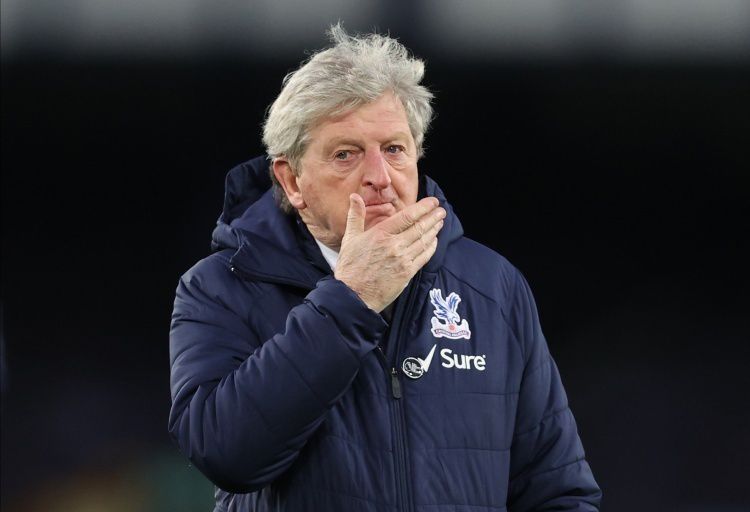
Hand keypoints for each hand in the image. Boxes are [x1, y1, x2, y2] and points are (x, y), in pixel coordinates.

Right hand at [334, 194, 445, 312]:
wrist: (353, 295)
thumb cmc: (350, 267)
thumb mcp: (349, 238)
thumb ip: (355, 216)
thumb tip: (354, 196)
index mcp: (380, 234)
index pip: (408, 216)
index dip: (423, 207)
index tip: (433, 202)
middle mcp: (394, 245)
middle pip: (420, 227)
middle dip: (433, 217)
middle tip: (441, 211)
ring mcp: (402, 260)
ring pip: (424, 241)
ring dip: (434, 230)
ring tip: (440, 222)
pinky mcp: (407, 273)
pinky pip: (424, 257)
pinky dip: (431, 247)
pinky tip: (434, 241)